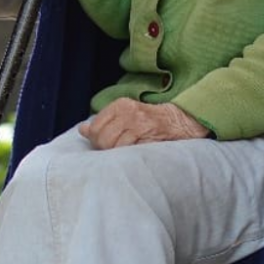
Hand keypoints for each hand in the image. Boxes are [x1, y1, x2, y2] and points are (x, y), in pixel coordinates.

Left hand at [79, 98, 208, 148]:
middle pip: (103, 138)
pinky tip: (133, 157)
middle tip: (113, 153)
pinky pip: (130, 153)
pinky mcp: (150, 139)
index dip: (96, 140)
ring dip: (117, 156)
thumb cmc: (149, 120)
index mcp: (120, 105)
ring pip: (115, 147)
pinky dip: (128, 158)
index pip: (96, 127)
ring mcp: (140, 126)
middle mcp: (129, 113)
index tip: (103, 145)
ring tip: (123, 156)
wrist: (180, 121)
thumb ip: (104, 121)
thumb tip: (83, 130)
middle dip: (105, 150)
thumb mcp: (125, 114)